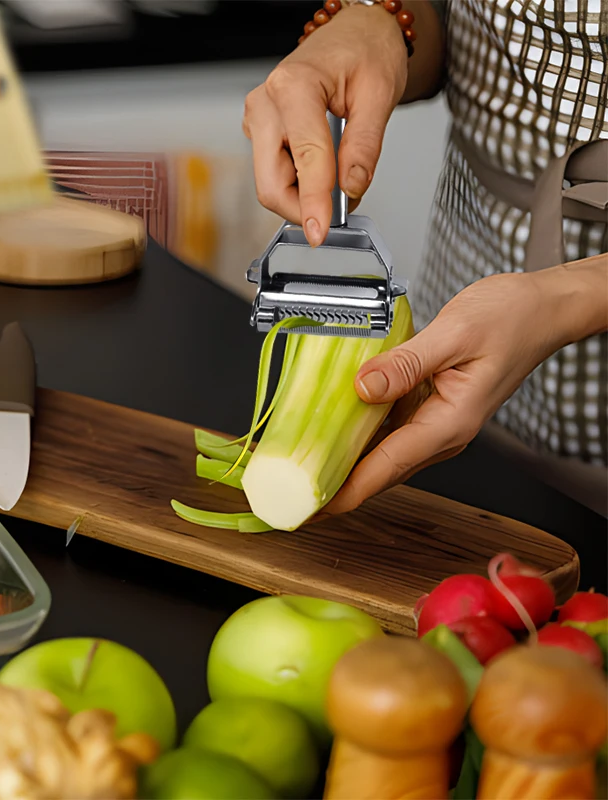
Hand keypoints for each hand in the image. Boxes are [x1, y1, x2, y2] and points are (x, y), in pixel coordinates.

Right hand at [242, 5, 407, 245]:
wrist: (352, 33)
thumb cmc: (363, 50)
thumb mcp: (379, 94)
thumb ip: (364, 146)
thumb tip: (351, 187)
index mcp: (293, 87)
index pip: (303, 159)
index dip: (313, 202)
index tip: (321, 231)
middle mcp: (266, 104)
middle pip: (272, 183)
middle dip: (303, 207)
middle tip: (336, 213)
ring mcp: (258, 119)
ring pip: (270, 184)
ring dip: (302, 197)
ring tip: (335, 181)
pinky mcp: (260, 132)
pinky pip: (273, 174)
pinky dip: (298, 184)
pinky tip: (320, 170)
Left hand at [322, 270, 573, 514]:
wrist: (540, 310)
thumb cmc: (511, 319)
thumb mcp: (454, 333)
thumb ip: (406, 364)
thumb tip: (361, 388)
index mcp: (450, 423)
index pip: (388, 468)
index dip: (347, 491)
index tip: (312, 506)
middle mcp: (442, 432)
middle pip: (380, 469)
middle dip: (337, 484)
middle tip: (292, 488)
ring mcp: (436, 423)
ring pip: (382, 451)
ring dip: (345, 460)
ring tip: (301, 462)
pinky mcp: (430, 408)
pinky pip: (389, 428)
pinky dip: (359, 431)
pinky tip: (332, 424)